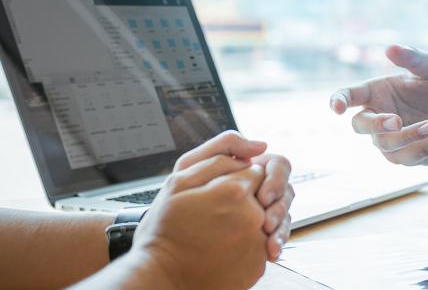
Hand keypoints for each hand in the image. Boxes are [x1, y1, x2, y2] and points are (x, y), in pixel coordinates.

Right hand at [131, 131, 269, 289]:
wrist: (162, 277)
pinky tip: (224, 249)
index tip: (220, 193)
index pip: (256, 171)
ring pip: (265, 221)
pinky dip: (247, 246)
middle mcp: (253, 217)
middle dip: (246, 200)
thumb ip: (219, 158)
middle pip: (264, 196)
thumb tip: (254, 151)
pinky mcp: (258, 266)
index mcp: (235, 191)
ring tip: (219, 233)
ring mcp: (257, 244)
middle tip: (216, 215)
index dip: (238, 179)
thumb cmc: (165, 230)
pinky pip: (262, 246)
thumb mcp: (179, 181)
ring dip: (249, 223)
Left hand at [177, 134, 294, 260]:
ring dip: (280, 227)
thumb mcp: (195, 164)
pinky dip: (278, 242)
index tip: (263, 197)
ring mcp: (263, 211)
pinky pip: (279, 234)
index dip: (275, 179)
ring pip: (286, 213)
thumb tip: (261, 145)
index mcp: (251, 168)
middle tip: (265, 222)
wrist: (171, 239)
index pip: (278, 166)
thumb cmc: (180, 197)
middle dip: (280, 206)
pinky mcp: (262, 232)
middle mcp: (261, 188)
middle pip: (286, 190)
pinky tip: (270, 251)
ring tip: (267, 241)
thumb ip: (226, 144)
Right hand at [330, 45, 427, 165]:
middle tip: (398, 121)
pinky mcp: (407, 157)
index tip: (336, 107)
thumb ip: (413, 57)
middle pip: (362, 126)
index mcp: (375, 93)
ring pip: (391, 146)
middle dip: (378, 125)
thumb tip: (391, 48)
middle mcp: (376, 118)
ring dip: (413, 137)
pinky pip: (419, 155)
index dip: (339, 101)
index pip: (349, 96)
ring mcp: (389, 141)